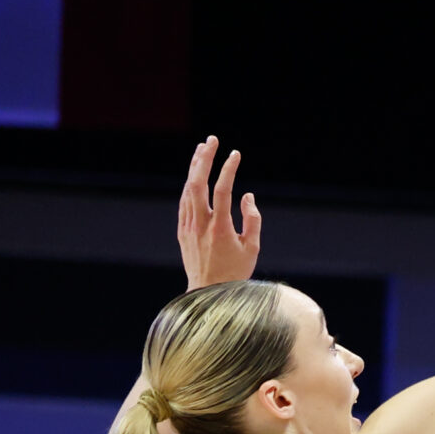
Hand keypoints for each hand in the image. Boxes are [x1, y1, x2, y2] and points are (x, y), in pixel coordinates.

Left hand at [178, 137, 261, 290]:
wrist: (208, 293)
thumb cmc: (235, 273)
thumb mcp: (252, 249)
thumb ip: (252, 219)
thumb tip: (247, 196)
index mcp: (220, 228)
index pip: (223, 190)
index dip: (229, 169)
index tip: (236, 154)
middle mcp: (201, 224)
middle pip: (197, 182)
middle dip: (204, 158)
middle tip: (212, 140)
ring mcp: (188, 226)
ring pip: (188, 188)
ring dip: (195, 167)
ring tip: (203, 149)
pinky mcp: (182, 230)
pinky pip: (184, 201)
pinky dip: (190, 184)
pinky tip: (195, 174)